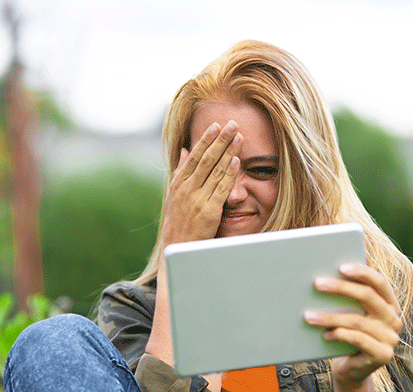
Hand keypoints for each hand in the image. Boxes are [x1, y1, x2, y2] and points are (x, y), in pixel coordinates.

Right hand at [162, 120, 242, 245]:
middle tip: (232, 124)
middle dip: (220, 140)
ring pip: (215, 170)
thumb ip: (181, 171)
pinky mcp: (209, 211)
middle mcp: (187, 189)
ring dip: (228, 152)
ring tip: (238, 137)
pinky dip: (229, 174)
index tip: (216, 125)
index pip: (194, 156)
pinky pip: (221, 189)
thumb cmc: (179, 220)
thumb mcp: (174, 194)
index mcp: (179, 183)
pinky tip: (236, 161)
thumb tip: (183, 150)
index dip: (206, 140)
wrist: (179, 247)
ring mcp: (198, 199)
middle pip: (206, 159)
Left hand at [304, 263, 401, 387]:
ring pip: (357, 320)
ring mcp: (390, 338)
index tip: (340, 267)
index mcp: (389, 304)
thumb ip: (346, 299)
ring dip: (330, 316)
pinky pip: (357, 339)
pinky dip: (338, 334)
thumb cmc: (346, 336)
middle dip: (341, 288)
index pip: (379, 282)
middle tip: (317, 283)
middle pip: (368, 296)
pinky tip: (323, 335)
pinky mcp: (383, 355)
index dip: (361, 272)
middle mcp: (394, 319)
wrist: (351, 370)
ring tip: (308, 315)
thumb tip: (324, 277)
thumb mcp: (349, 314)